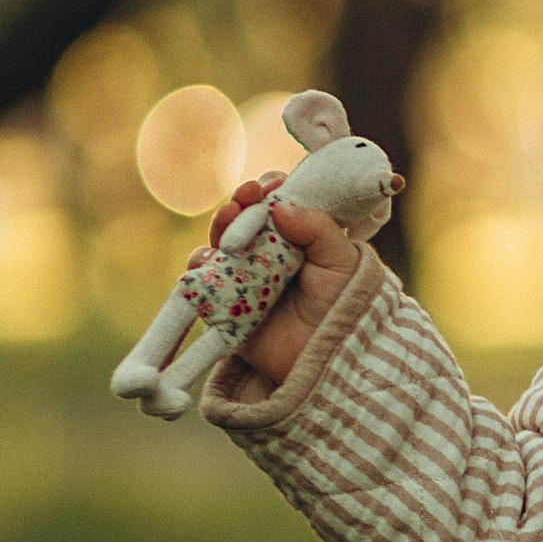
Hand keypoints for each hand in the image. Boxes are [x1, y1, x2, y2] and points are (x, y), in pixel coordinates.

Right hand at [198, 177, 362, 388]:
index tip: (271, 185)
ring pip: (221, 242)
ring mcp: (244, 274)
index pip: (278, 203)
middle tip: (245, 197)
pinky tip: (208, 260)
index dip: (270, 189)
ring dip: (220, 227)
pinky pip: (203, 279)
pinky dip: (200, 267)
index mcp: (298, 236)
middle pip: (244, 217)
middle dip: (241, 203)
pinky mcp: (225, 300)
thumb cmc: (342, 306)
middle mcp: (268, 251)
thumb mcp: (340, 262)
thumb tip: (280, 205)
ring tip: (228, 221)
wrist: (327, 356)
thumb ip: (317, 229)